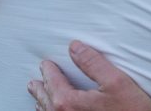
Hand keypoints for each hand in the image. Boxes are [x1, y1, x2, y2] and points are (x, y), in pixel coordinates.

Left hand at [28, 41, 150, 110]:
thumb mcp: (116, 81)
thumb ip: (93, 63)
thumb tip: (75, 48)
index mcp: (69, 103)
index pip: (53, 82)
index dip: (49, 71)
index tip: (45, 64)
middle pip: (46, 101)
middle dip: (40, 89)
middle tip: (34, 82)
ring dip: (42, 104)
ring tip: (39, 98)